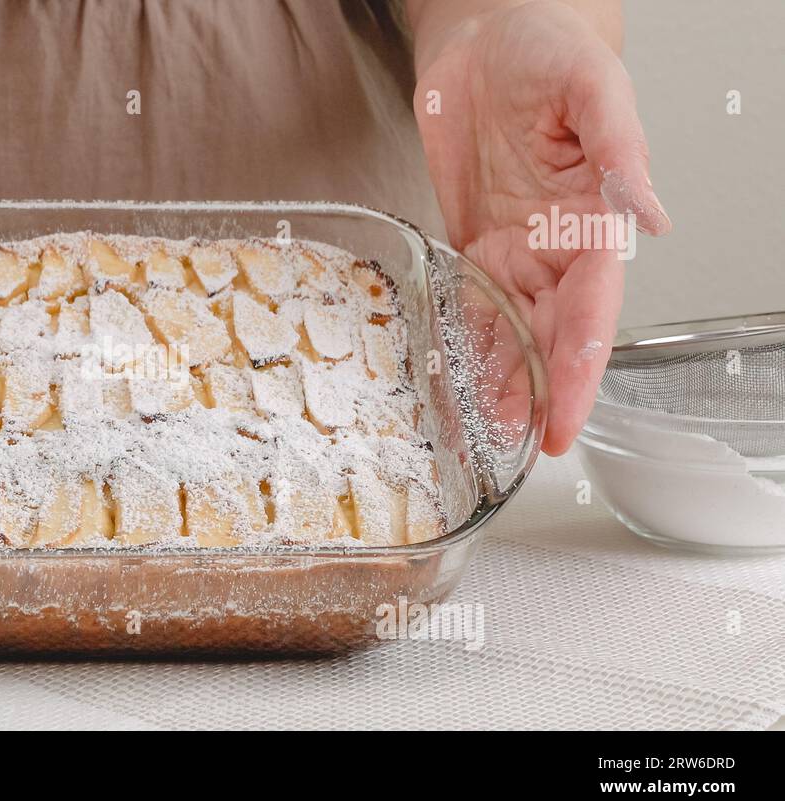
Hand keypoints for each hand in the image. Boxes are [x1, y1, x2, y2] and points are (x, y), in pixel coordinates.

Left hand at [413, 0, 669, 454]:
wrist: (488, 34)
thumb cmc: (548, 49)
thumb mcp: (591, 87)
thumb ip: (620, 149)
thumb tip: (650, 212)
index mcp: (594, 216)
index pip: (591, 307)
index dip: (578, 366)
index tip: (566, 419)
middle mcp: (557, 243)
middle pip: (551, 333)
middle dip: (540, 392)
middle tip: (519, 448)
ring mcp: (514, 247)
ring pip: (512, 330)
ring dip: (502, 381)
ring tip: (486, 435)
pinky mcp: (472, 241)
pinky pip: (471, 304)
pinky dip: (467, 345)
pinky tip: (460, 382)